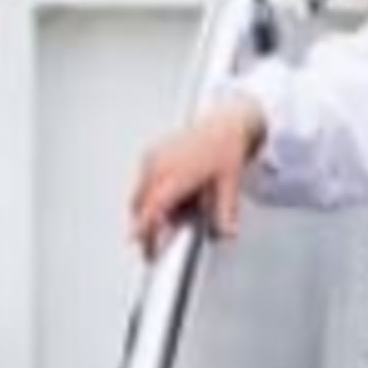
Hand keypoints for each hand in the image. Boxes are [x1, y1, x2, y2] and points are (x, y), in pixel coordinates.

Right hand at [129, 99, 262, 253]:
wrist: (228, 121)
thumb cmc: (226, 146)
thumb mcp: (229, 182)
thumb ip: (225, 212)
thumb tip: (227, 233)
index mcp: (177, 172)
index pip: (153, 207)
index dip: (143, 227)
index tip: (138, 242)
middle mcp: (160, 163)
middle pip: (141, 204)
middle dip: (145, 225)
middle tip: (154, 246)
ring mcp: (153, 156)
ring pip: (139, 193)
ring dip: (148, 210)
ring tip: (174, 215)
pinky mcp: (152, 152)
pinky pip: (144, 180)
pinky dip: (151, 194)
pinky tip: (173, 195)